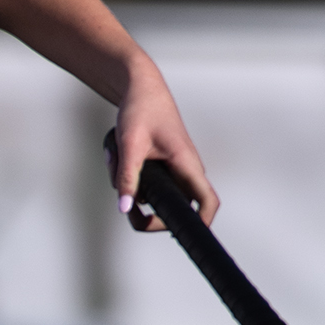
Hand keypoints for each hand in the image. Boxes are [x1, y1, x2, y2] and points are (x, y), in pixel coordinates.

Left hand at [104, 78, 217, 232]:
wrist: (140, 89)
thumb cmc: (142, 110)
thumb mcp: (130, 145)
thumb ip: (127, 177)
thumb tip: (125, 207)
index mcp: (187, 164)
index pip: (206, 202)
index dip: (199, 223)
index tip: (180, 235)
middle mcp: (185, 170)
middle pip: (175, 208)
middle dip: (148, 211)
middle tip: (128, 208)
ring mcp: (174, 169)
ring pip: (154, 195)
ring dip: (132, 188)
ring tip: (118, 160)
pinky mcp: (162, 166)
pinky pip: (145, 183)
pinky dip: (129, 178)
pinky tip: (119, 158)